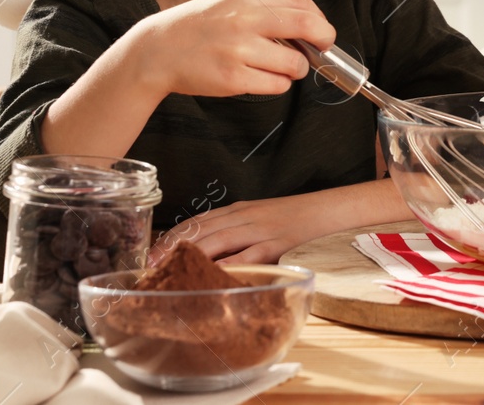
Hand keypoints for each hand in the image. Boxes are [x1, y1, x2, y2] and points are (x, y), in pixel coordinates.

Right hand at [133, 0, 335, 99]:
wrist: (158, 49)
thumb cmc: (199, 27)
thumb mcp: (230, 1)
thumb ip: (266, 8)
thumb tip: (310, 25)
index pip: (302, 2)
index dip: (320, 18)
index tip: (322, 28)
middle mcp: (245, 19)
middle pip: (308, 26)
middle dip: (324, 39)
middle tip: (323, 47)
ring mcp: (239, 49)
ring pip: (296, 63)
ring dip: (297, 68)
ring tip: (283, 66)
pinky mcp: (234, 78)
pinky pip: (277, 85)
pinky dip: (279, 83)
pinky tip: (264, 77)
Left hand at [150, 180, 408, 264]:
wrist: (333, 208)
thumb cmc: (299, 217)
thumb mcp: (263, 218)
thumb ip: (240, 231)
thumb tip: (215, 253)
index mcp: (240, 209)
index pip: (199, 220)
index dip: (174, 235)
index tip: (153, 251)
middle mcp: (245, 216)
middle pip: (201, 229)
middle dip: (173, 247)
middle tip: (151, 266)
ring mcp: (260, 228)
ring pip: (218, 240)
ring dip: (192, 256)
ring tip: (170, 272)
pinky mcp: (276, 243)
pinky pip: (247, 255)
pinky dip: (228, 266)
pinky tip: (213, 275)